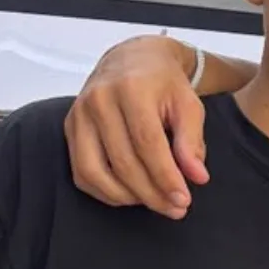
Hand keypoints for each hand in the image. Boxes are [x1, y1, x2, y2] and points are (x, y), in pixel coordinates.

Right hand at [63, 35, 209, 218]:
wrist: (132, 59)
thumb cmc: (164, 84)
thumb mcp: (189, 104)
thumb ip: (192, 141)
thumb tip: (197, 177)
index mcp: (131, 89)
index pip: (147, 142)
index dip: (165, 176)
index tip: (183, 199)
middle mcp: (99, 100)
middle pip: (123, 161)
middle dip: (152, 193)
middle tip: (175, 208)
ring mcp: (79, 115)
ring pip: (96, 171)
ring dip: (127, 197)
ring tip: (156, 203)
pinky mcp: (70, 128)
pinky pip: (81, 172)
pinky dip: (105, 191)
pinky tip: (130, 195)